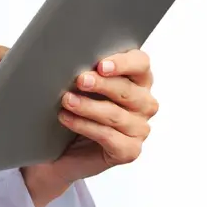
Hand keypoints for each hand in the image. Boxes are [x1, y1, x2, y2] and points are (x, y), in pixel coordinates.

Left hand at [21, 48, 156, 203]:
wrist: (61, 150)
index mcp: (139, 79)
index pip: (140, 63)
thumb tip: (72, 55)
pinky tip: (67, 118)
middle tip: (80, 80)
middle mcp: (144, 103)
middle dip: (102, 84)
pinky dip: (85, 126)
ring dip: (88, 106)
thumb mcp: (82, 85)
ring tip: (67, 100)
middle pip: (128, 90)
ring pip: (115, 114)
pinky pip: (108, 136)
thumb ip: (87, 69)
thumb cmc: (76, 109)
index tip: (101, 65)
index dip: (123, 63)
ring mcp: (139, 129)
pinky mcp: (129, 150)